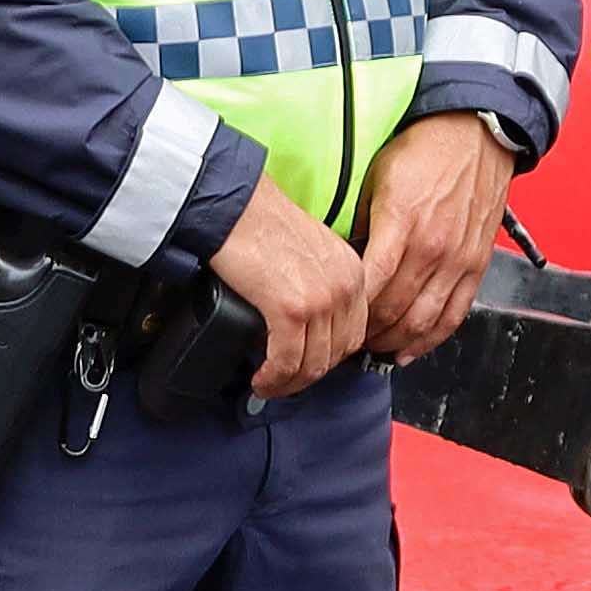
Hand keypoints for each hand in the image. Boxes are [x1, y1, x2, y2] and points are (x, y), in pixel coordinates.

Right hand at [208, 193, 374, 399]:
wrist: (235, 206)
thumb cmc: (261, 221)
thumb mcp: (310, 252)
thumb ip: (319, 282)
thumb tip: (307, 322)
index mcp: (353, 271)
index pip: (355, 333)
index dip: (329, 357)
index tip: (307, 364)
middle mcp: (345, 286)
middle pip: (337, 354)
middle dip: (308, 375)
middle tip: (284, 380)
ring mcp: (321, 299)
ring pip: (314, 365)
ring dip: (289, 383)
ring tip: (269, 384)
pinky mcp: (292, 309)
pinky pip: (288, 362)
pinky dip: (274, 379)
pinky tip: (262, 379)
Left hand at [351, 112, 511, 365]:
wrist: (474, 135)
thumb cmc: (425, 150)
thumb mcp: (376, 179)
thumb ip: (362, 225)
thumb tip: (343, 260)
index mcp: (401, 223)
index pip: (368, 286)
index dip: (348, 309)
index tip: (332, 316)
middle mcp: (432, 248)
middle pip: (392, 310)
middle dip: (365, 331)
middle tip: (346, 336)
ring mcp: (457, 260)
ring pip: (422, 322)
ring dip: (394, 341)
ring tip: (373, 346)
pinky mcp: (476, 266)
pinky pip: (454, 315)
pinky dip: (431, 339)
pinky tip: (411, 350)